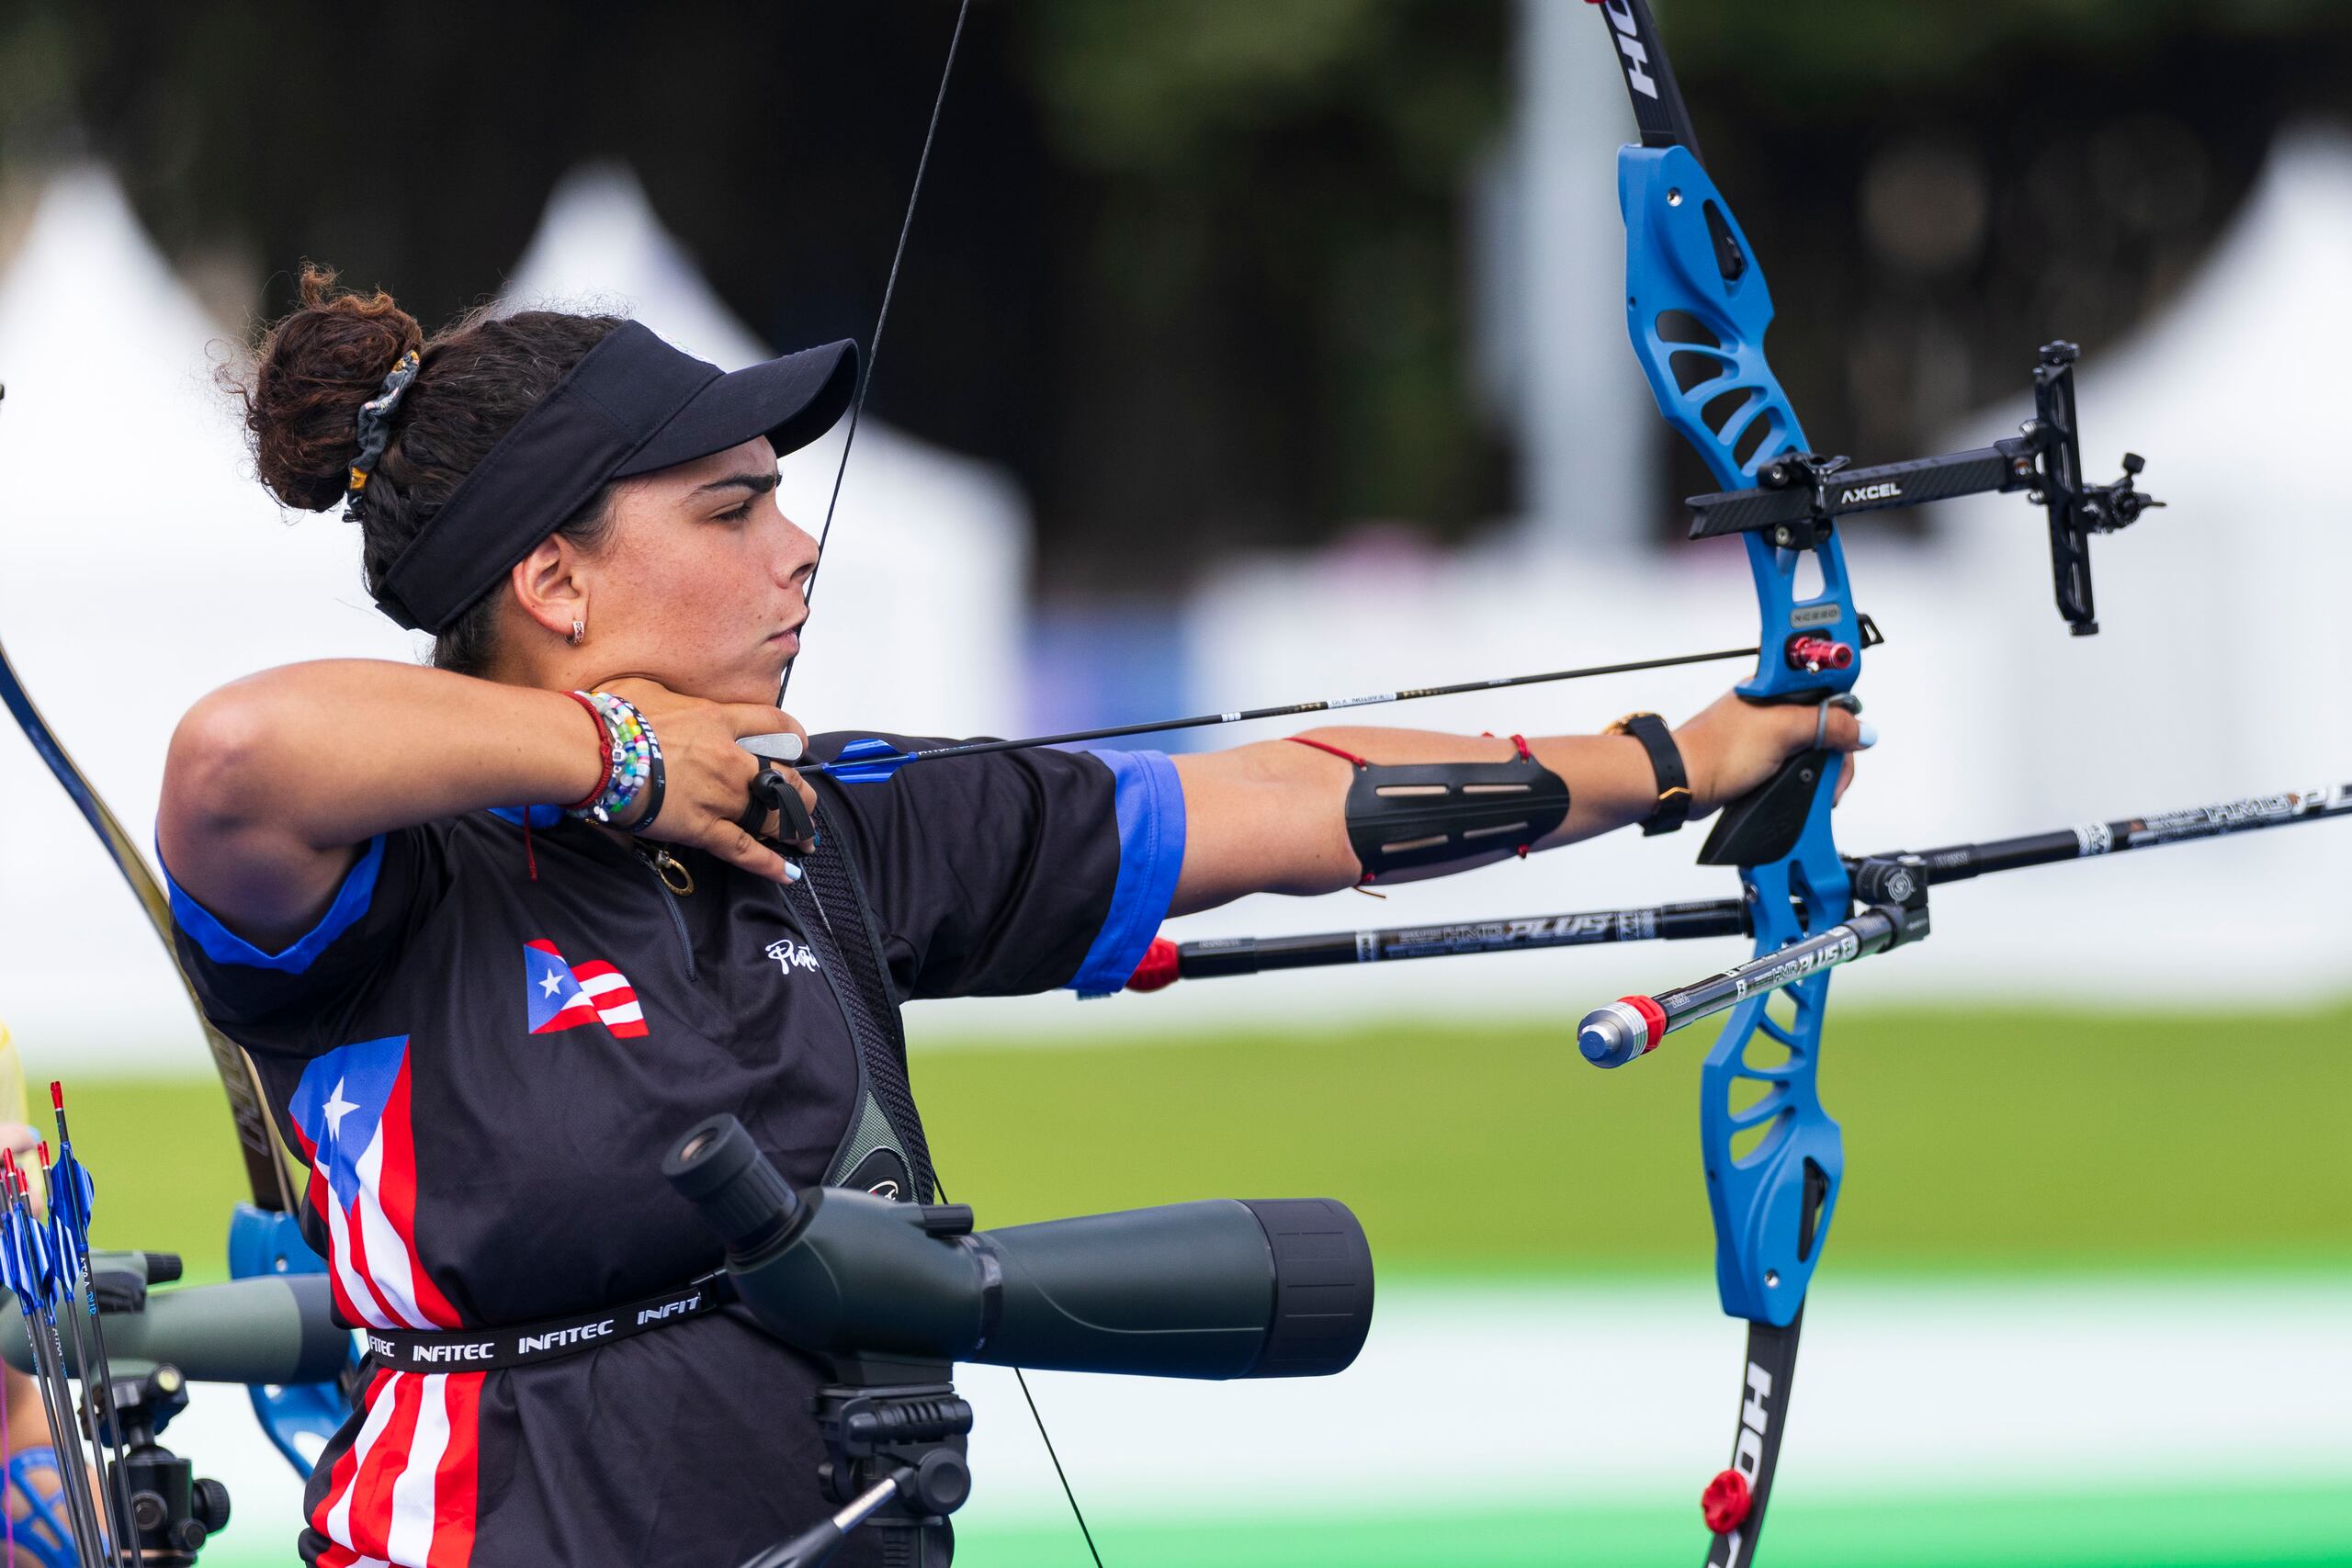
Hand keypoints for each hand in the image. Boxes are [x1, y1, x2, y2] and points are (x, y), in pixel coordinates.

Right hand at [597, 679, 817, 884]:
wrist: (593, 751)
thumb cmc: (611, 717)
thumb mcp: (650, 690)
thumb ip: (672, 699)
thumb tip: (665, 701)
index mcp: (718, 719)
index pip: (773, 723)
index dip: (792, 735)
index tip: (798, 744)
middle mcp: (729, 758)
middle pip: (785, 776)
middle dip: (801, 792)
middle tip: (804, 802)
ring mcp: (719, 795)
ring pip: (773, 814)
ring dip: (795, 829)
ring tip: (805, 840)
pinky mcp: (703, 828)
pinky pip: (744, 849)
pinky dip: (769, 863)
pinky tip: (787, 872)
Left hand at [1670, 689, 1873, 816]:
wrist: (1681, 784)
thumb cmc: (1713, 752)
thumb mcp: (1781, 731)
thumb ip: (1826, 725)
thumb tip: (1862, 730)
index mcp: (1778, 688)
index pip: (1831, 693)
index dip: (1846, 717)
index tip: (1850, 741)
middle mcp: (1774, 708)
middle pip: (1827, 725)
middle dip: (1834, 754)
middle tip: (1829, 777)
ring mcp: (1769, 734)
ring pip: (1814, 748)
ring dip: (1820, 771)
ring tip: (1816, 788)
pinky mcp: (1763, 757)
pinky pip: (1797, 765)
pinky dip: (1805, 779)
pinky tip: (1801, 789)